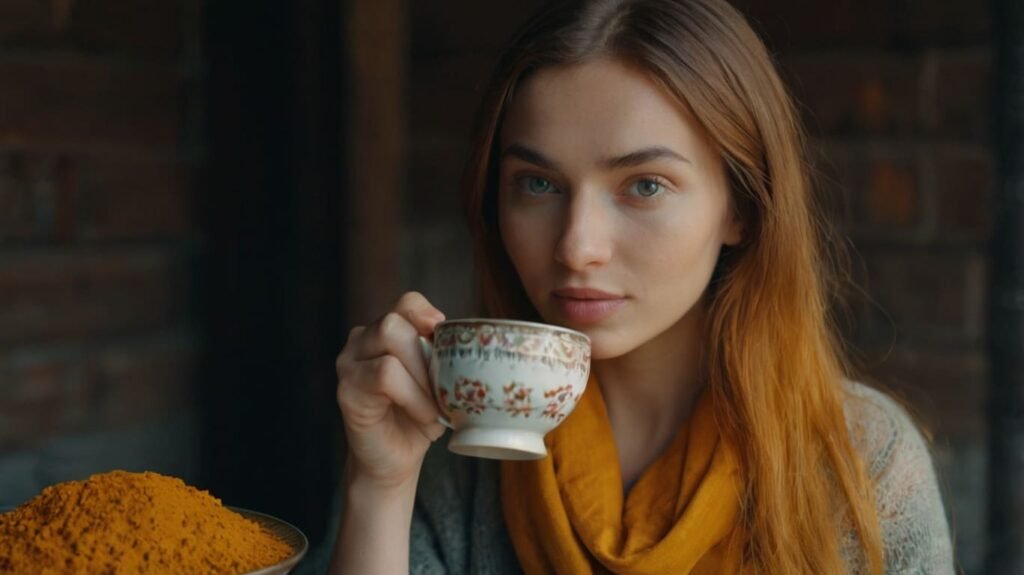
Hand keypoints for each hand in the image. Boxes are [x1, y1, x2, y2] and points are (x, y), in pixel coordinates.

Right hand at [335, 292, 446, 489]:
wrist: (395, 460)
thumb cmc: (419, 418)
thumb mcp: (438, 381)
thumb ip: (443, 356)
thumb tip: (477, 343)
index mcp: (385, 332)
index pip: (407, 303)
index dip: (428, 315)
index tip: (443, 338)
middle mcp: (361, 341)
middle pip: (396, 322)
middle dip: (426, 354)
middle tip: (442, 387)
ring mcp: (348, 363)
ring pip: (390, 340)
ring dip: (422, 375)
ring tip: (434, 405)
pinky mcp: (346, 389)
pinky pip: (385, 374)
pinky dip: (413, 395)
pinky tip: (424, 415)